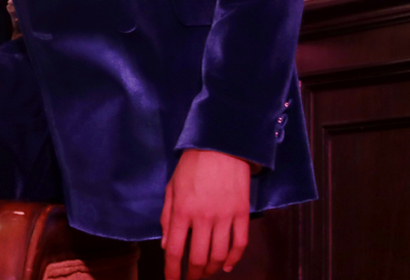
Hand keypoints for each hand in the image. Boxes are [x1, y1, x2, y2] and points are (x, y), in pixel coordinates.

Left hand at [160, 149, 251, 279]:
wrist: (221, 144)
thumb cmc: (192, 164)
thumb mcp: (172, 187)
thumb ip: (167, 217)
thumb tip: (167, 246)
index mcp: (182, 210)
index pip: (175, 251)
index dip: (172, 272)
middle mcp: (203, 217)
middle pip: (198, 258)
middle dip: (193, 275)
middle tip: (191, 279)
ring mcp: (225, 216)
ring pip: (219, 255)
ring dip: (211, 269)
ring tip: (206, 273)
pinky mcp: (242, 213)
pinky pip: (240, 243)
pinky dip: (234, 259)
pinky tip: (226, 266)